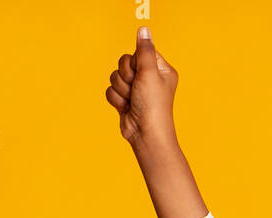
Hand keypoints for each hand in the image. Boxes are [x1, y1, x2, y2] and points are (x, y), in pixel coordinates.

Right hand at [105, 26, 177, 148]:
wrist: (145, 134)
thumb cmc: (153, 106)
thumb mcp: (150, 72)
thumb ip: (144, 50)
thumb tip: (144, 29)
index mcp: (160, 69)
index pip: (139, 52)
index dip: (134, 62)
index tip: (141, 73)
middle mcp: (149, 77)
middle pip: (124, 62)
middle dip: (126, 77)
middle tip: (136, 89)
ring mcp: (136, 89)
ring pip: (115, 76)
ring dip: (121, 90)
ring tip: (132, 101)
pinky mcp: (125, 99)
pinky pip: (111, 90)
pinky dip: (116, 99)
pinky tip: (126, 108)